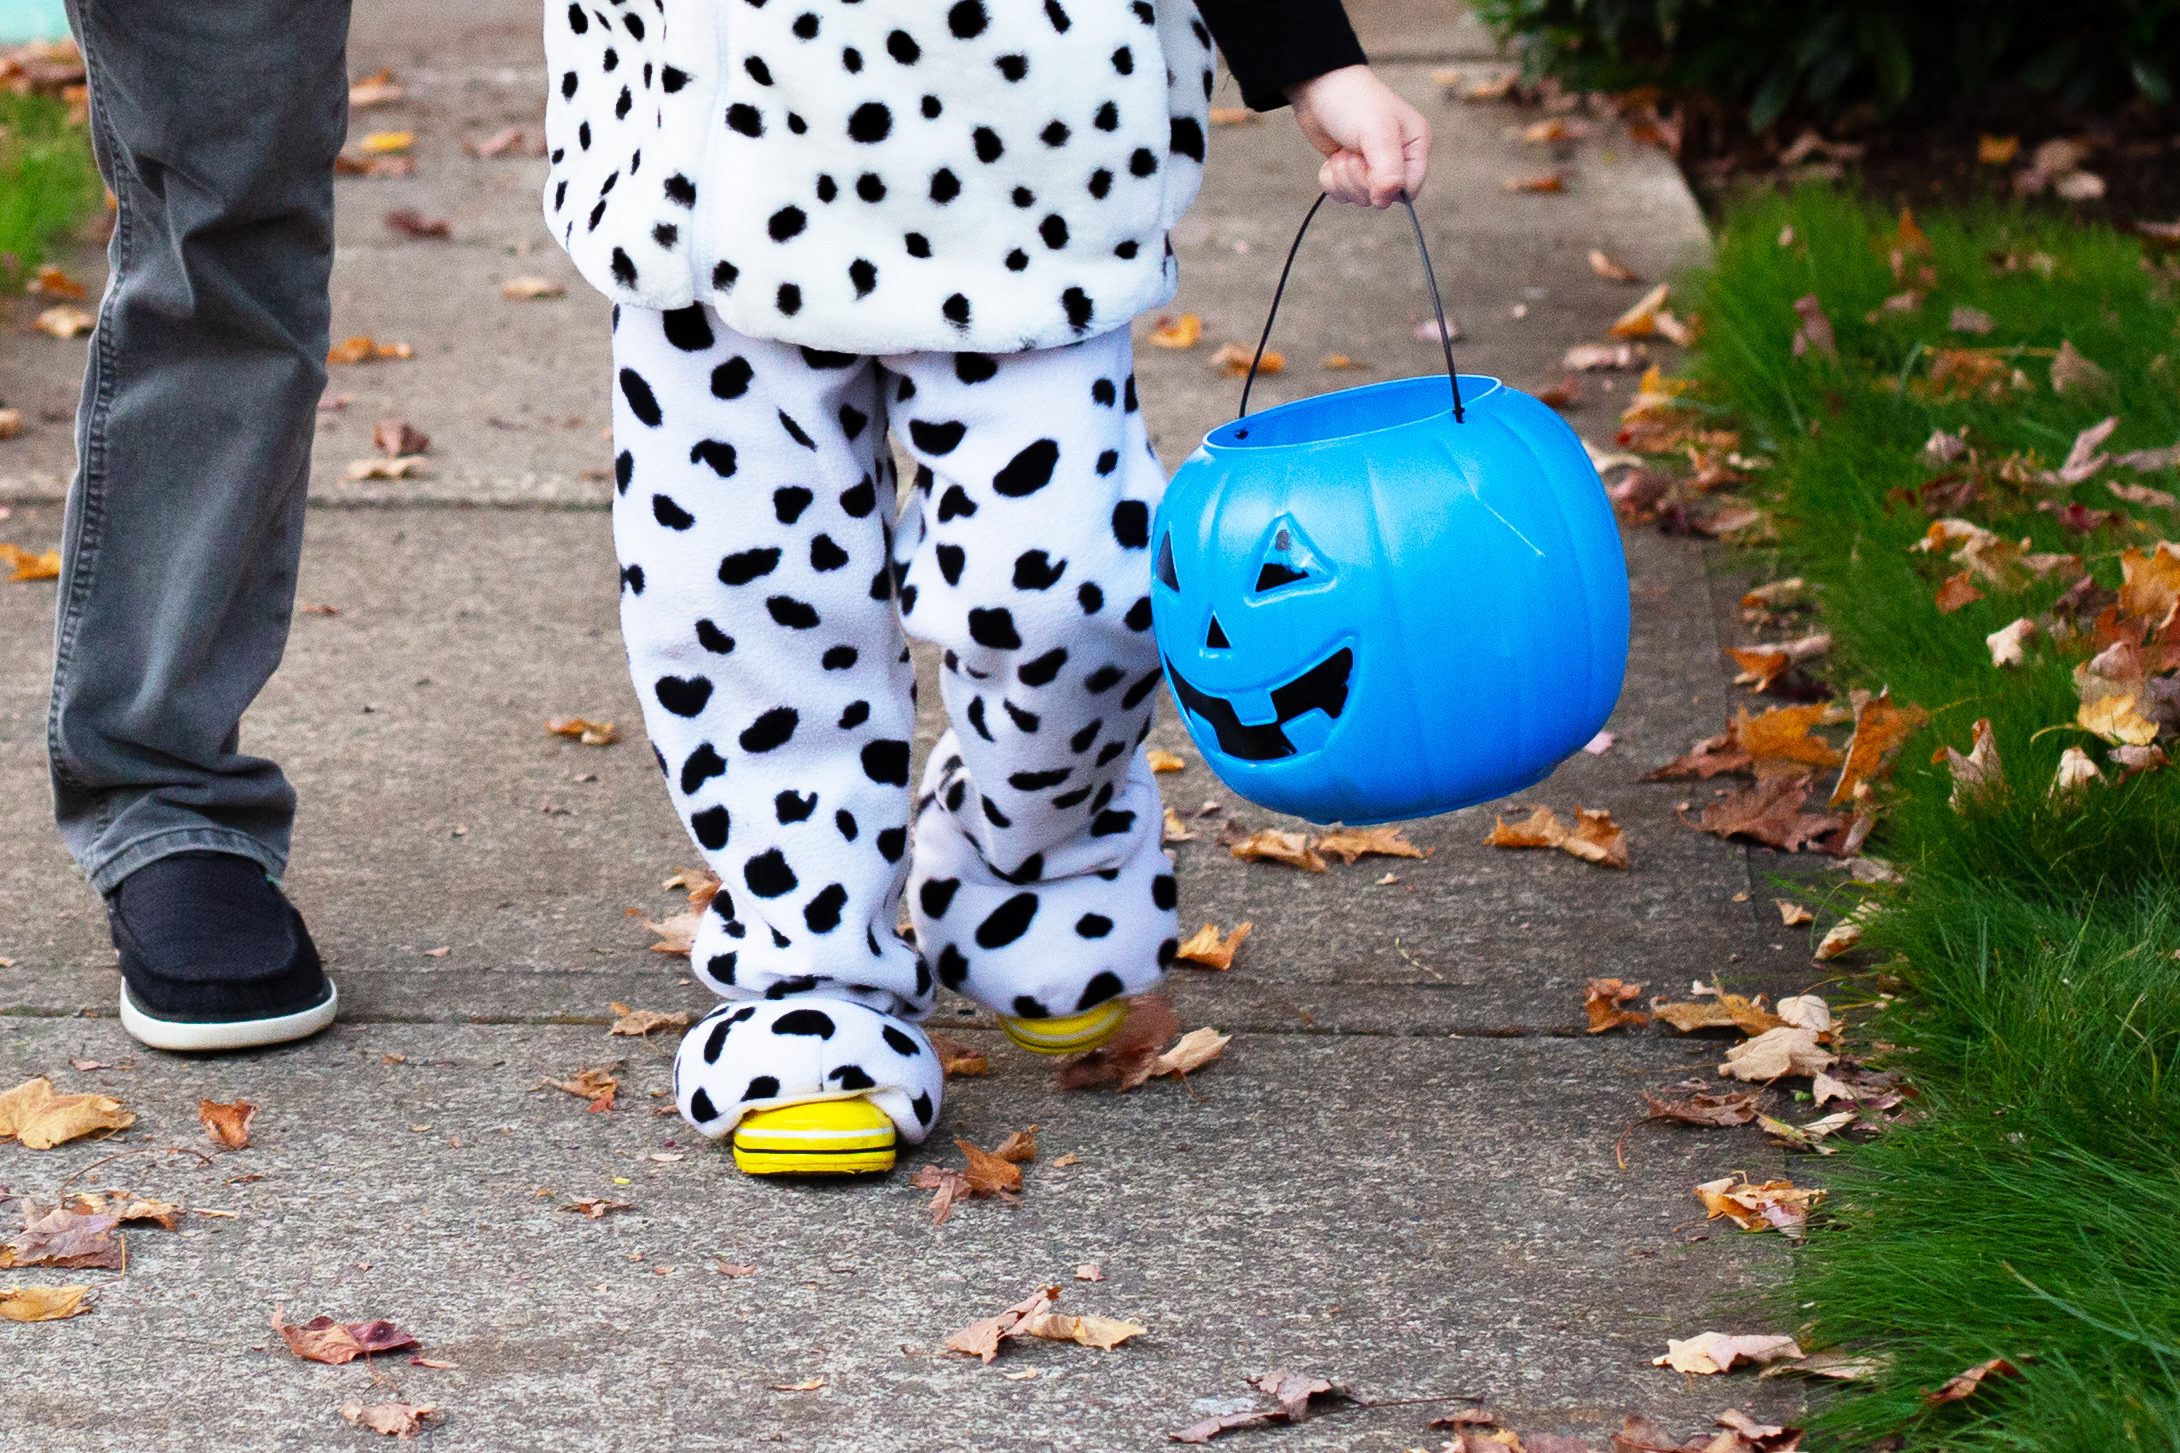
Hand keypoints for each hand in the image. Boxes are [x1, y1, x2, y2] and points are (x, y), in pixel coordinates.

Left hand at [1286, 65, 1429, 207]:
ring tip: (1344, 149)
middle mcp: (1397, 159)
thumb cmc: (1354, 102)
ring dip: (1343, 177)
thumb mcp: (1378, 132)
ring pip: (1360, 198)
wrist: (1318, 87)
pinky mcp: (1350, 171)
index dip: (1387, 187)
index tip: (1370, 167)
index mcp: (1415, 146)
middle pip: (1382, 198)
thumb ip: (1388, 170)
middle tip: (1353, 150)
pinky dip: (1331, 179)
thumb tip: (1385, 201)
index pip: (1410, 189)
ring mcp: (1372, 166)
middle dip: (1359, 178)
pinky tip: (1334, 156)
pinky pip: (1341, 194)